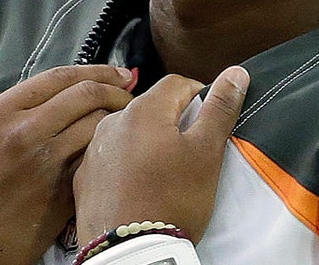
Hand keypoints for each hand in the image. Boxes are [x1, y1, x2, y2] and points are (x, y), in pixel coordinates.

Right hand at [0, 64, 135, 264]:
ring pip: (98, 126)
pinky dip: (107, 151)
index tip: (115, 72)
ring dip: (117, 120)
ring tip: (125, 122)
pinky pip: (94, 160)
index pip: (59, 77)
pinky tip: (112, 152)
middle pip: (86, 95)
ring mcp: (45, 165)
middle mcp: (24, 133)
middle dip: (116, 89)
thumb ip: (6, 111)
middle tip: (128, 94)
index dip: (96, 70)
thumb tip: (47, 96)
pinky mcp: (61, 194)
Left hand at [73, 66, 249, 244]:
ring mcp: (93, 150)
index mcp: (143, 110)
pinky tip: (138, 184)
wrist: (131, 252)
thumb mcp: (207, 152)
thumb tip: (235, 72)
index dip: (199, 97)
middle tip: (190, 151)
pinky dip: (126, 162)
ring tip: (164, 170)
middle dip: (173, 120)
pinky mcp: (83, 176)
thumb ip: (220, 108)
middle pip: (151, 106)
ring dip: (147, 140)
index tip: (209, 121)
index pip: (177, 83)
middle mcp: (112, 122)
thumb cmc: (173, 199)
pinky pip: (110, 156)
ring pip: (129, 131)